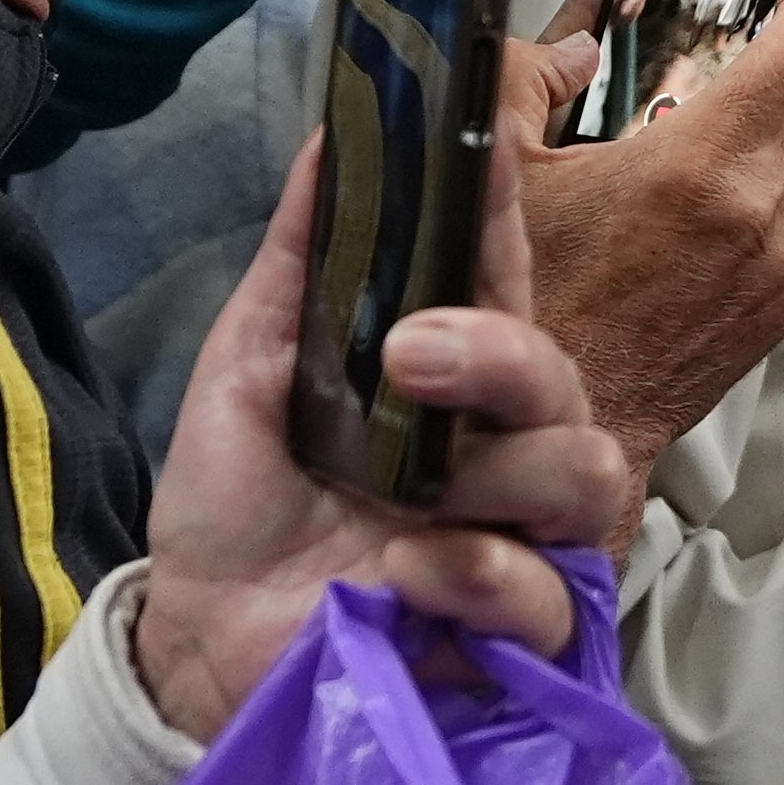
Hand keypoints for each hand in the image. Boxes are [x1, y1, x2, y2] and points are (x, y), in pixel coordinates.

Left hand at [133, 135, 634, 738]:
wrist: (199, 643)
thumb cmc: (238, 505)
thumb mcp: (247, 373)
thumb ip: (296, 267)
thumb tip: (326, 141)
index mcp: (447, 371)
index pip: (495, 273)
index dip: (499, 210)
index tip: (482, 145)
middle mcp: (500, 443)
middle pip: (560, 374)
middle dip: (500, 353)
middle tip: (412, 353)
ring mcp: (519, 533)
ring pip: (584, 472)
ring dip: (501, 472)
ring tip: (417, 499)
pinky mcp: (520, 629)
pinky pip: (548, 590)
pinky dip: (481, 576)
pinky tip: (411, 580)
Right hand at [505, 0, 783, 523]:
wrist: (555, 425)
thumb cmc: (524, 308)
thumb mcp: (498, 171)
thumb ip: (523, 76)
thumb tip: (572, 42)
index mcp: (695, 171)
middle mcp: (755, 218)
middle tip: (766, 32)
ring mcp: (777, 268)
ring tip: (727, 113)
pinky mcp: (779, 308)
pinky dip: (770, 191)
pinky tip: (710, 194)